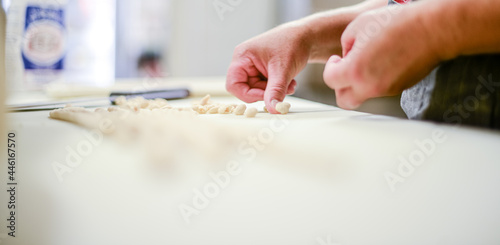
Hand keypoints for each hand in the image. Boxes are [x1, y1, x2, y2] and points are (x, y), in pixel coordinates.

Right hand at [226, 23, 310, 112]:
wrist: (306, 37)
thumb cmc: (292, 43)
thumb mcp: (283, 69)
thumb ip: (276, 91)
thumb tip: (273, 109)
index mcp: (242, 56)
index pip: (234, 84)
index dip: (248, 94)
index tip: (266, 97)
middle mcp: (245, 62)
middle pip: (247, 89)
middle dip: (266, 93)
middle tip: (283, 90)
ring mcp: (253, 67)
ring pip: (259, 90)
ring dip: (275, 91)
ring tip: (289, 84)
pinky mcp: (262, 71)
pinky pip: (266, 88)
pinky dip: (278, 88)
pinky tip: (289, 81)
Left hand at [323, 5, 440, 109]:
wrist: (432, 29)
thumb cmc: (398, 23)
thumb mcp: (359, 25)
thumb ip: (346, 44)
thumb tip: (347, 55)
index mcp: (355, 70)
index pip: (330, 80)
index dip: (331, 67)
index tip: (337, 59)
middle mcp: (369, 86)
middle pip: (344, 100)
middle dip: (341, 87)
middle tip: (346, 70)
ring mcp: (386, 90)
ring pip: (363, 95)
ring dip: (359, 83)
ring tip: (368, 61)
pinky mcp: (399, 88)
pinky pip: (380, 89)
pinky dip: (376, 80)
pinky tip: (383, 62)